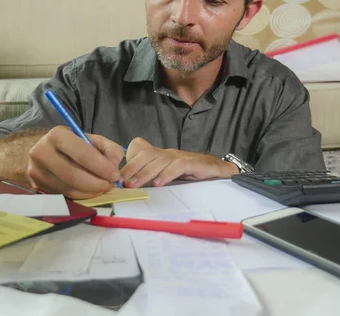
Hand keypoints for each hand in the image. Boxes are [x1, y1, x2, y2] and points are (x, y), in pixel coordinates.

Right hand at [26, 126, 124, 198]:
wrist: (44, 151)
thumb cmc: (72, 145)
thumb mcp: (91, 139)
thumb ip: (109, 149)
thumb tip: (115, 165)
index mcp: (57, 135)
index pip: (82, 153)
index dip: (102, 166)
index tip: (115, 174)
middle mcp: (42, 152)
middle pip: (74, 176)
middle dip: (97, 183)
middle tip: (111, 184)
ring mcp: (37, 171)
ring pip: (70, 189)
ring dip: (92, 192)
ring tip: (102, 187)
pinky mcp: (38, 186)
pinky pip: (65, 196)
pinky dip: (83, 196)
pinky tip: (90, 190)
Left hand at [120, 138, 239, 187]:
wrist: (222, 171)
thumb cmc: (194, 174)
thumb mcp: (170, 175)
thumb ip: (154, 178)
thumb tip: (133, 187)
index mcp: (163, 155)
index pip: (142, 153)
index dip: (129, 164)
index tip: (118, 178)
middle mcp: (170, 154)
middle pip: (148, 155)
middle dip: (133, 168)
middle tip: (123, 182)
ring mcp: (182, 157)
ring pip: (160, 160)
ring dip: (145, 173)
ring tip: (135, 184)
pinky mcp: (195, 163)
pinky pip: (178, 166)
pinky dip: (167, 174)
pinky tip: (159, 183)